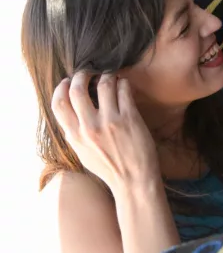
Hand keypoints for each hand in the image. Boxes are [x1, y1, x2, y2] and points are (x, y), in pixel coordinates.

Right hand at [51, 72, 160, 194]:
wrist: (134, 180)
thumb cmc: (109, 167)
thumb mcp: (82, 152)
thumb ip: (74, 132)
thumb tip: (70, 109)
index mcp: (75, 136)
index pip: (58, 103)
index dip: (62, 87)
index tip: (69, 80)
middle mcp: (90, 127)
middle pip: (77, 89)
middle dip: (83, 75)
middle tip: (90, 72)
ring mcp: (110, 122)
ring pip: (104, 84)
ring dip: (107, 76)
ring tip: (110, 77)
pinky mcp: (130, 118)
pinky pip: (124, 90)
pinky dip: (123, 83)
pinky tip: (124, 84)